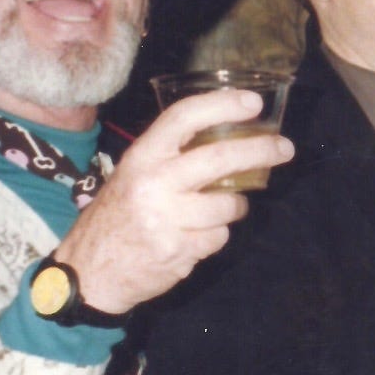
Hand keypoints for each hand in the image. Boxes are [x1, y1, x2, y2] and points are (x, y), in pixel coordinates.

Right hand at [53, 88, 294, 313]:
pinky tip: (197, 235)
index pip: (183, 117)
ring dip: (236, 206)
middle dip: (260, 150)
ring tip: (225, 207)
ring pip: (228, 205)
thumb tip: (231, 135)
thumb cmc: (120, 214)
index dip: (222, 105)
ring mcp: (166, 219)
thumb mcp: (134, 174)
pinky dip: (216, 235)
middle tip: (284, 147)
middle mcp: (153, 183)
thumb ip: (173, 156)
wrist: (90, 272)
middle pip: (219, 158)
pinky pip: (218, 236)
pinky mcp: (178, 251)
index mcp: (142, 157)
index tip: (253, 103)